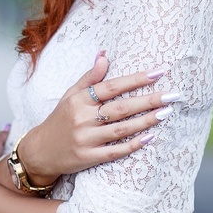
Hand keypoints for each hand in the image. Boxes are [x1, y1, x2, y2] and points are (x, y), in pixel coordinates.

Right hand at [16, 51, 180, 182]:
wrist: (40, 152)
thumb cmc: (60, 120)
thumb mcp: (70, 95)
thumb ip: (89, 77)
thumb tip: (105, 55)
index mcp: (79, 100)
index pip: (112, 86)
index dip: (135, 79)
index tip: (158, 73)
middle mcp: (82, 118)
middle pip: (120, 107)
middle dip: (148, 100)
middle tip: (172, 95)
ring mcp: (86, 139)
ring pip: (121, 128)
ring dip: (146, 121)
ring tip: (166, 112)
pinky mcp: (89, 157)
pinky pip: (115, 151)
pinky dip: (133, 144)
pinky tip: (150, 137)